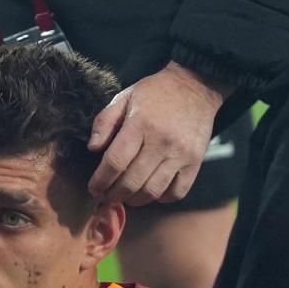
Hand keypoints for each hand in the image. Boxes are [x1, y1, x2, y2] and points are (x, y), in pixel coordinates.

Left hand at [88, 62, 232, 205]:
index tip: (94, 188)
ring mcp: (180, 155)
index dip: (101, 181)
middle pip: (132, 182)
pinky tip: (151, 191)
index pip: (116, 162)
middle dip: (114, 195)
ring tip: (126, 196)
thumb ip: (104, 122)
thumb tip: (93, 149)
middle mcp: (162, 142)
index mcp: (140, 124)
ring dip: (135, 200)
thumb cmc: (155, 93)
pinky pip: (176, 193)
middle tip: (106, 195)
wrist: (196, 87)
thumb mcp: (125, 98)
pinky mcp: (195, 163)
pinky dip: (161, 198)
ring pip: (152, 192)